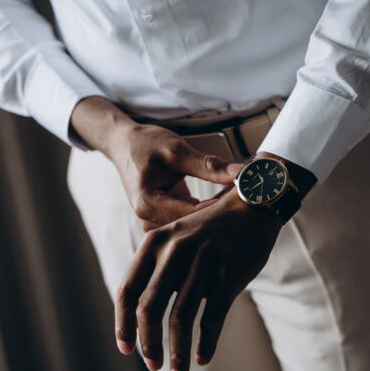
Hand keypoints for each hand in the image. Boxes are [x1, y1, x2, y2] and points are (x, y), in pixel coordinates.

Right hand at [110, 122, 244, 229]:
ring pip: (192, 226)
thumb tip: (238, 174)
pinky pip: (188, 221)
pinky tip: (221, 201)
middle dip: (219, 212)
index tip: (244, 195)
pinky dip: (205, 212)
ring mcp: (154, 222)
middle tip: (245, 198)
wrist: (124, 144)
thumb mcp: (177, 150)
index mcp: (149, 204)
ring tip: (234, 199)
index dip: (221, 206)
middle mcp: (149, 220)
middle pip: (193, 225)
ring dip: (213, 214)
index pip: (194, 215)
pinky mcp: (162, 219)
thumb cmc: (145, 144)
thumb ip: (208, 165)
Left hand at [114, 187, 281, 370]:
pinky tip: (202, 358)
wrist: (251, 207)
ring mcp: (202, 262)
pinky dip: (206, 344)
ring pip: (181, 318)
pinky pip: (212, 318)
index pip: (127, 291)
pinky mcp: (229, 274)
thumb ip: (157, 270)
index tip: (126, 349)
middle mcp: (174, 251)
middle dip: (149, 344)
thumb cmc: (210, 232)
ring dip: (177, 352)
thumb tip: (142, 320)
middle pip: (150, 309)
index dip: (123, 325)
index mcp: (154, 243)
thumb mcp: (175, 240)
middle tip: (153, 366)